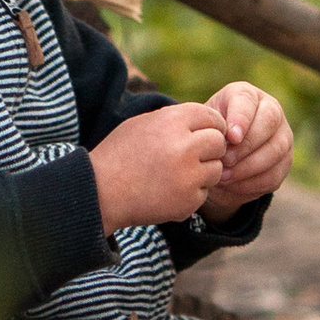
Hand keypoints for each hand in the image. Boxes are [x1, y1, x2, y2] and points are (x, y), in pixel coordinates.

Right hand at [91, 100, 227, 228]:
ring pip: (216, 169)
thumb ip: (173, 119)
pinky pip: (204, 193)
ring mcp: (188, 177)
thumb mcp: (142, 124)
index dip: (212, 124)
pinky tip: (170, 190)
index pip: (210, 117)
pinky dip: (192, 192)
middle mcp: (184, 147)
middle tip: (195, 154)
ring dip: (204, 171)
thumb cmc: (119, 154)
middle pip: (219, 142)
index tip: (208, 132)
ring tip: (179, 173)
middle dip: (211, 148)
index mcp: (171, 122)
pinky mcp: (188, 202)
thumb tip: (203, 119)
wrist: (101, 193)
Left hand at [202, 81, 292, 215]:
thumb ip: (212, 127)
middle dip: (246, 145)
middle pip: (269, 122)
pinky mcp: (284, 163)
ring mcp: (282, 137)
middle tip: (224, 160)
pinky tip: (232, 185)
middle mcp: (271, 111)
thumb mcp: (206, 124)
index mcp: (248, 96)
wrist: (220, 155)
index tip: (230, 137)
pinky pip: (273, 175)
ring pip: (275, 151)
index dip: (241, 119)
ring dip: (248, 167)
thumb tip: (223, 143)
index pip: (249, 101)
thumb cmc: (210, 133)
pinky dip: (251, 183)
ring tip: (224, 176)